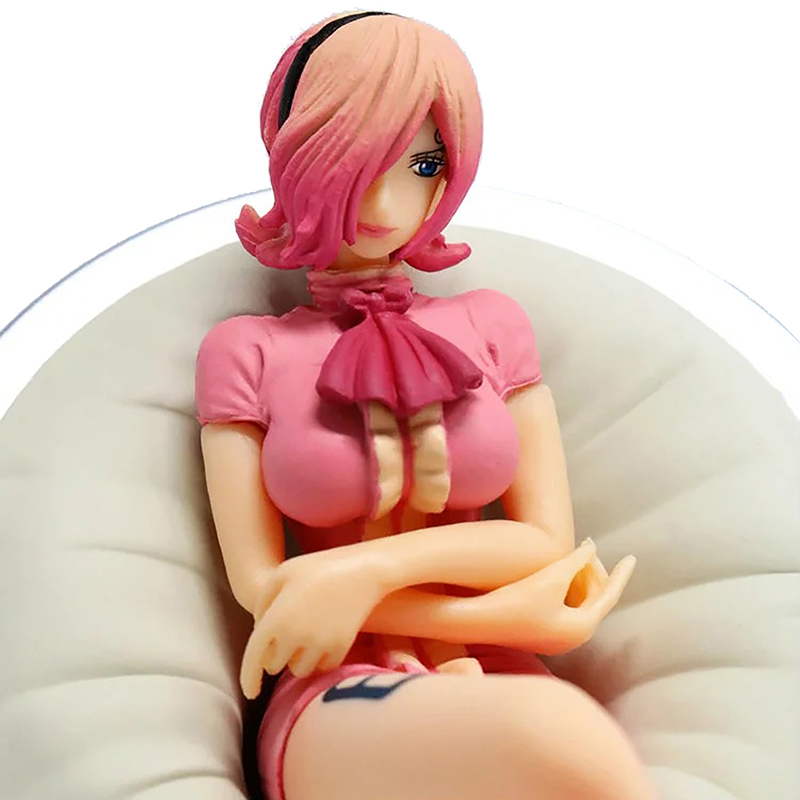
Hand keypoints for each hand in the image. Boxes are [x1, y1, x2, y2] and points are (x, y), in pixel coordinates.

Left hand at [240, 551, 386, 698]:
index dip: (248, 680)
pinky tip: (321, 639)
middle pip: (275, 665)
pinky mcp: (340, 649)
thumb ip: (262, 602)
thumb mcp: (281, 573)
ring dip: (296, 659)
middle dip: (274, 655)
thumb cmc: (319, 566)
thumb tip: (259, 629)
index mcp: (276, 618)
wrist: (363, 569)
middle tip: (284, 635)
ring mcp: (319, 645)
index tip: (251, 691)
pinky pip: (322, 668)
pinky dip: (318, 660)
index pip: (254, 660)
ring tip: (304, 636)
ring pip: (299, 670)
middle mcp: (295, 637)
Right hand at [471, 539, 634, 655]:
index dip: (621, 573)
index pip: (609, 595)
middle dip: (594, 572)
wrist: (479, 619)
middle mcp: (573, 637)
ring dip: (580, 579)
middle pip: (595, 599)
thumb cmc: (516, 599)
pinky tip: (559, 573)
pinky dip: (567, 589)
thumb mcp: (552, 577)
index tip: (632, 557)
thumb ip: (577, 562)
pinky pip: (566, 608)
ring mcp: (557, 638)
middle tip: (588, 547)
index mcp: (581, 627)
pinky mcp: (542, 634)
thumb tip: (592, 550)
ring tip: (576, 556)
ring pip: (580, 603)